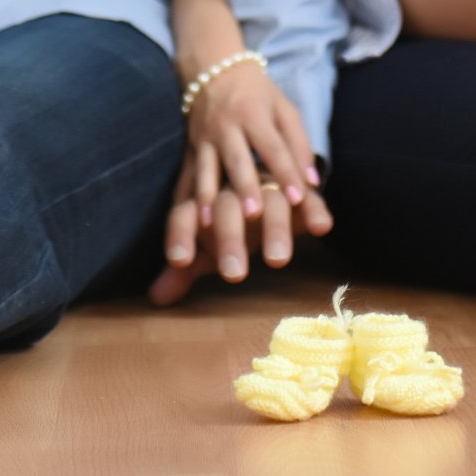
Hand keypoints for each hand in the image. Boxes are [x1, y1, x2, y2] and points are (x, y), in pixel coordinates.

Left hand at [147, 160, 332, 305]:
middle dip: (229, 240)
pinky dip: (315, 209)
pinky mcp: (299, 189)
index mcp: (202, 201)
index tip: (180, 262)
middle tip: (233, 275)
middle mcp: (233, 189)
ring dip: (275, 230)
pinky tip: (321, 227)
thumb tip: (154, 299)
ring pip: (270, 202)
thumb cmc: (227, 221)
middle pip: (227, 209)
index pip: (184, 215)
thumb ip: (181, 271)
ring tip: (277, 261)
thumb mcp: (204, 246)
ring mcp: (268, 186)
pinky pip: (309, 197)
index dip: (181, 236)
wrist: (263, 176)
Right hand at [181, 62, 322, 222]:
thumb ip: (299, 143)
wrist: (212, 68)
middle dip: (245, 186)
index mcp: (254, 113)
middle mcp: (226, 126)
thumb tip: (312, 181)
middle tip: (256, 213)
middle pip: (237, 160)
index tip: (298, 199)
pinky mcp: (190, 148)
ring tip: (213, 223)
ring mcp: (204, 138)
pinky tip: (193, 218)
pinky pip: (188, 175)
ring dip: (210, 196)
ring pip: (207, 169)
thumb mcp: (283, 108)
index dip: (286, 172)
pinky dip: (189, 197)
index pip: (273, 147)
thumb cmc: (257, 94)